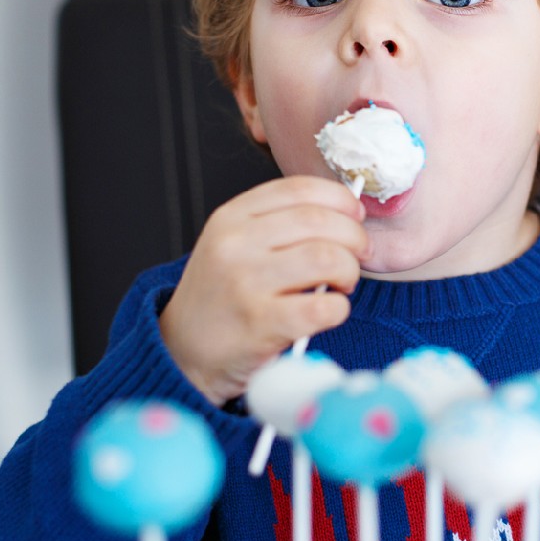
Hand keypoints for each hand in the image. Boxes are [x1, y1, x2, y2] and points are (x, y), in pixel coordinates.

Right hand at [159, 176, 368, 404]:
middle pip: (320, 221)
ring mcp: (245, 284)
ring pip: (328, 258)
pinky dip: (339, 309)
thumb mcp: (234, 244)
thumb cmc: (222, 297)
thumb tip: (348, 213)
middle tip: (357, 255)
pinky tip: (329, 312)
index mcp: (231, 217)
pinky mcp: (260, 324)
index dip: (340, 199)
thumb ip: (280, 223)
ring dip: (349, 271)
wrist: (182, 351)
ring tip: (342, 284)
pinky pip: (324, 307)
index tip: (354, 215)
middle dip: (354, 237)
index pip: (300, 189)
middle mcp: (235, 245)